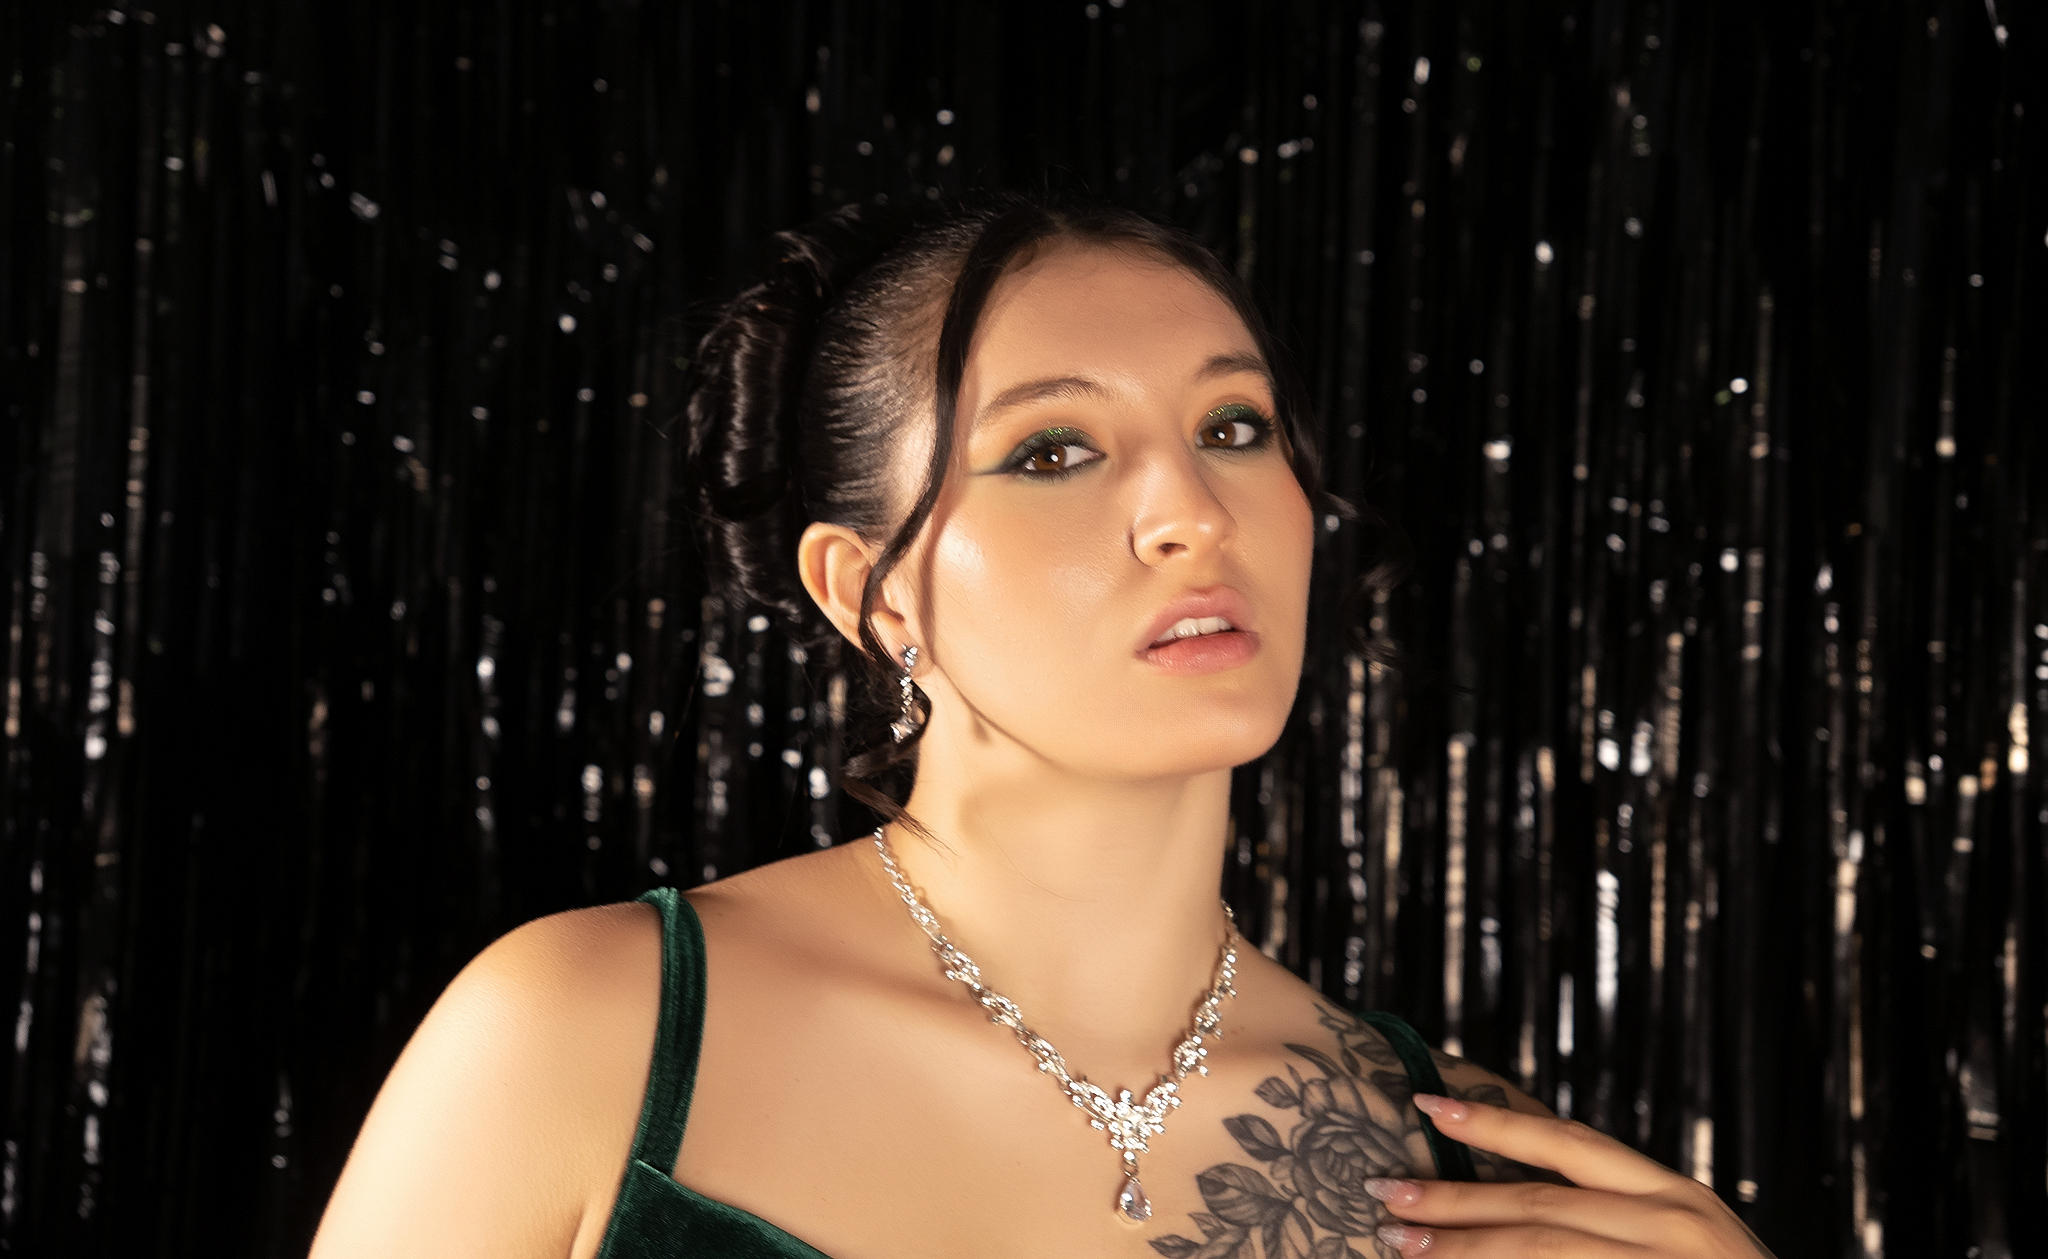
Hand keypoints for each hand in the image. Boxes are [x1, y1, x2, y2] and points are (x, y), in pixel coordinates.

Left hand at [1360, 1092, 1776, 1255]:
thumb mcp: (1679, 1243)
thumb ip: (1608, 1217)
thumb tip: (1507, 1206)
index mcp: (1674, 1196)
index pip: (1569, 1146)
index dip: (1495, 1125)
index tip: (1428, 1106)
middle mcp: (1674, 1223)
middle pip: (1540, 1204)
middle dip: (1453, 1199)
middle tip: (1383, 1193)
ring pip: (1543, 1250)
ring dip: (1461, 1249)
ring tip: (1397, 1244)